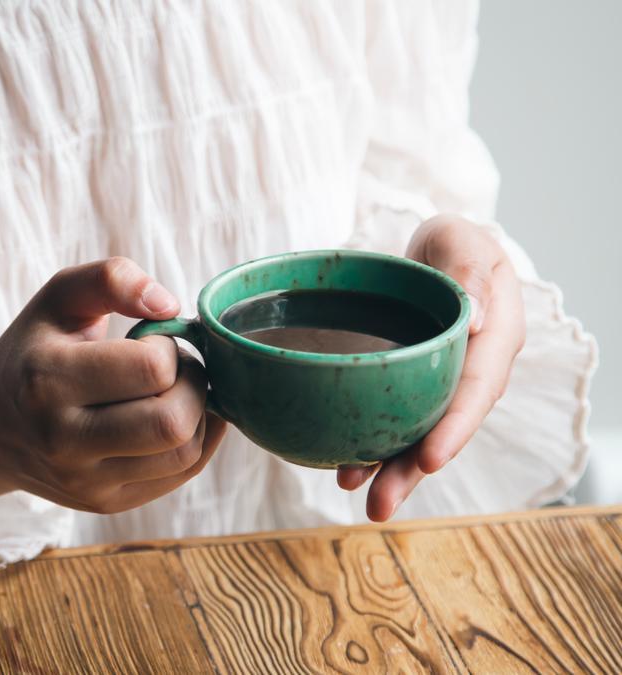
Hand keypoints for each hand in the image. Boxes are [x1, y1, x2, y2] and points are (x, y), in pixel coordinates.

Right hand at [0, 257, 227, 513]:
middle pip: (172, 422)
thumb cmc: (33, 350)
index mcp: (47, 379)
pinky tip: (179, 419)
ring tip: (177, 393)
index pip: (152, 369)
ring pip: (182, 454)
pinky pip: (179, 477)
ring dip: (199, 416)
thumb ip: (111, 278)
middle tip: (177, 369)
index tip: (156, 340)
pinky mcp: (102, 503)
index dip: (171, 347)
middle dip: (194, 385)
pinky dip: (195, 443)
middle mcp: (62, 438)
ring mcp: (82, 479)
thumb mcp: (58, 298)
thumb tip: (169, 305)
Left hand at [337, 215, 525, 520]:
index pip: (477, 391)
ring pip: (416, 434)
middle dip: (412, 471)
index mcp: (495, 342)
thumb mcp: (463, 241)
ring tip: (353, 494)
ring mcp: (440, 385)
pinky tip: (342, 466)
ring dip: (388, 470)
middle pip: (443, 429)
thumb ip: (469, 269)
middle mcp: (470, 373)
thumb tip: (474, 318)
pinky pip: (393, 421)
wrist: (434, 253)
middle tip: (380, 506)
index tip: (429, 460)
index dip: (454, 428)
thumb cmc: (453, 244)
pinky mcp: (411, 388)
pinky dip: (370, 444)